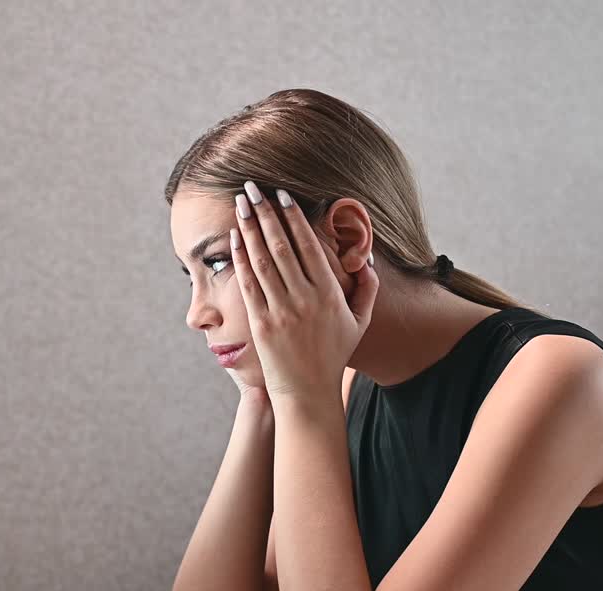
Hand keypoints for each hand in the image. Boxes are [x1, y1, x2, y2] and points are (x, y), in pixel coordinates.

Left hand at [230, 181, 378, 401]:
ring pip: (262, 260)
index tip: (282, 195)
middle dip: (266, 213)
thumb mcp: (359, 323)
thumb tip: (367, 260)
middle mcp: (305, 299)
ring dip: (250, 228)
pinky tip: (236, 236)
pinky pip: (249, 284)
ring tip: (241, 204)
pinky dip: (240, 257)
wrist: (308, 391)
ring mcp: (281, 311)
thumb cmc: (334, 355)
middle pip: (281, 246)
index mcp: (330, 294)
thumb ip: (367, 290)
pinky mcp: (261, 323)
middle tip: (253, 188)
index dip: (294, 218)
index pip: (309, 246)